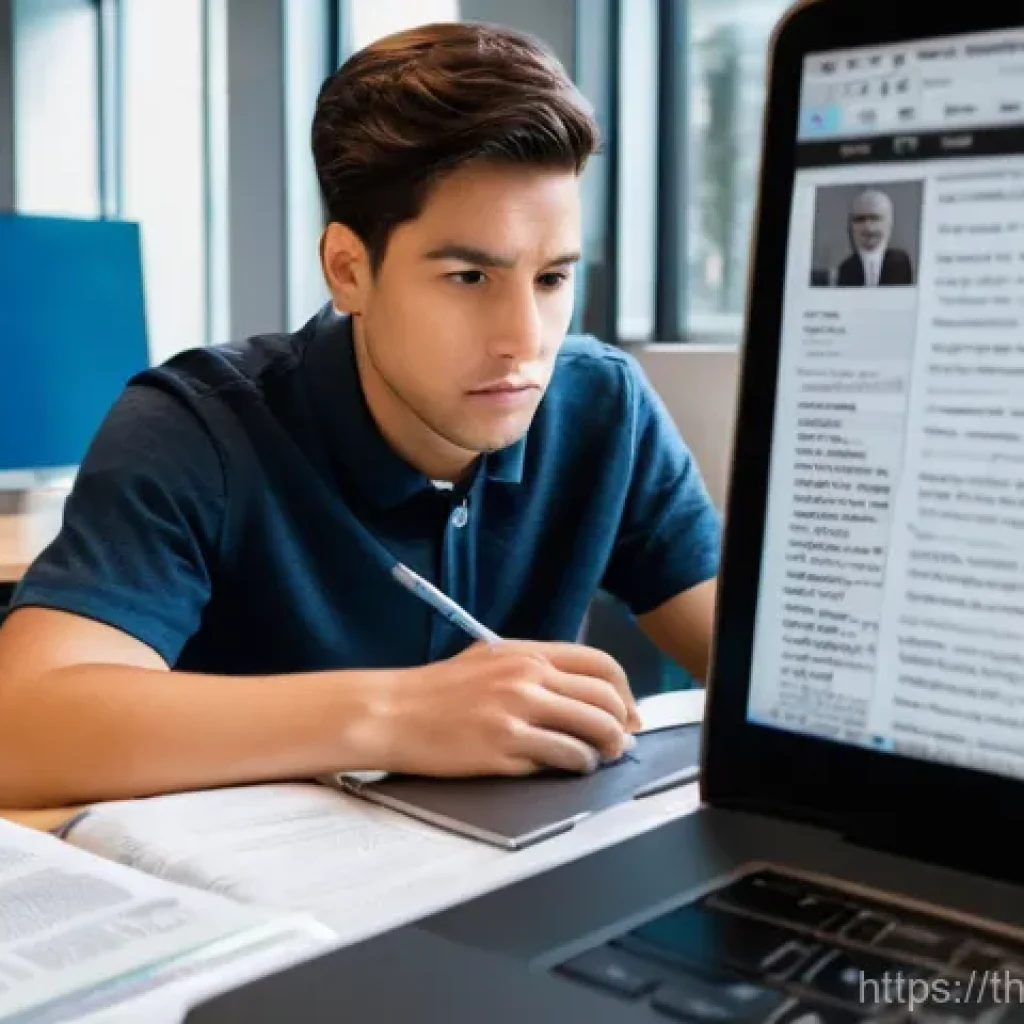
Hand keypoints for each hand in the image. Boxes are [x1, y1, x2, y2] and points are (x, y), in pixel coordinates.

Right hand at [372, 640, 641, 776]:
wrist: (392, 711)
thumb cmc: (438, 690)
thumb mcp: (490, 660)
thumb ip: (534, 669)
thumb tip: (580, 695)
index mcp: (528, 653)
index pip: (601, 665)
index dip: (626, 693)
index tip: (629, 714)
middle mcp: (528, 676)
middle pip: (605, 699)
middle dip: (624, 725)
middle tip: (621, 742)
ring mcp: (518, 711)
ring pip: (593, 729)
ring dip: (607, 748)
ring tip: (600, 758)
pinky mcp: (505, 745)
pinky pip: (563, 757)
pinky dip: (577, 765)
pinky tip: (570, 768)